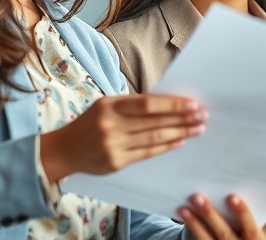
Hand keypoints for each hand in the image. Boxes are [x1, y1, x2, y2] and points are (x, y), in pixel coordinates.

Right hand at [40, 94, 206, 180]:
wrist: (63, 150)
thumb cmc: (90, 124)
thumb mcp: (106, 106)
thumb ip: (132, 106)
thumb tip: (168, 104)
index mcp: (109, 105)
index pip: (147, 104)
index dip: (172, 104)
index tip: (192, 103)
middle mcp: (111, 125)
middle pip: (154, 121)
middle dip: (182, 118)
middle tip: (202, 115)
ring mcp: (113, 145)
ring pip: (154, 138)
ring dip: (179, 133)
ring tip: (197, 128)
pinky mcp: (116, 163)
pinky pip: (147, 153)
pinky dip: (165, 147)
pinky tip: (180, 141)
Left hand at [179, 193, 265, 239]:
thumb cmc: (249, 229)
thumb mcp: (254, 227)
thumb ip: (250, 213)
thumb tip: (235, 189)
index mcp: (257, 239)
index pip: (251, 228)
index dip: (243, 213)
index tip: (232, 197)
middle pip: (225, 233)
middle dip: (210, 215)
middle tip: (198, 196)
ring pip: (207, 239)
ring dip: (195, 223)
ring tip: (184, 208)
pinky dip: (192, 227)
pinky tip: (184, 214)